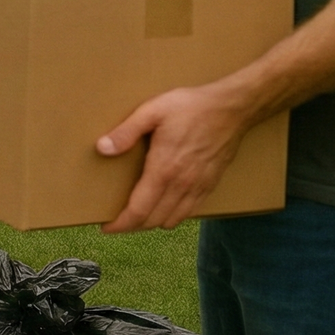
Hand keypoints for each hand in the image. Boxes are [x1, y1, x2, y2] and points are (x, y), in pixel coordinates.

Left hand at [95, 80, 256, 232]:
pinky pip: (190, 212)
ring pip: (172, 220)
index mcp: (164, 170)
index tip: (106, 227)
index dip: (121, 224)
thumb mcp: (152, 111)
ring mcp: (199, 187)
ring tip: (137, 216)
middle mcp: (182, 185)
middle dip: (132, 226)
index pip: (139, 210)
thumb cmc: (191, 107)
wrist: (232, 108)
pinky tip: (163, 207)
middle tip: (116, 221)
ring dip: (152, 223)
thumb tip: (102, 148)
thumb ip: (126, 132)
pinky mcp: (210, 185)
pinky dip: (173, 216)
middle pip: (153, 220)